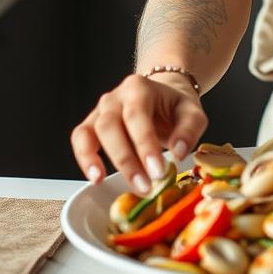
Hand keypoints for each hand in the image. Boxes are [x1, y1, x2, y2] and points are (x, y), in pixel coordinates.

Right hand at [70, 72, 206, 194]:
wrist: (162, 96)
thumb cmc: (175, 106)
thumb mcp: (193, 112)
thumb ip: (190, 129)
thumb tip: (179, 152)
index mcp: (139, 87)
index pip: (137, 115)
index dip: (145, 144)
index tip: (157, 170)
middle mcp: (115, 97)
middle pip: (110, 126)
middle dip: (126, 159)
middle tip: (144, 185)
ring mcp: (100, 110)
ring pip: (91, 133)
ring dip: (102, 161)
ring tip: (112, 183)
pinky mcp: (91, 125)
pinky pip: (80, 140)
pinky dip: (84, 159)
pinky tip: (96, 178)